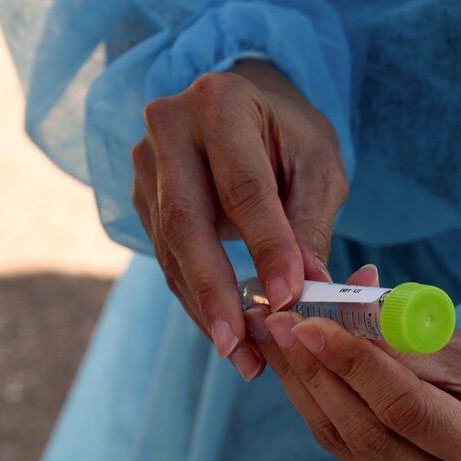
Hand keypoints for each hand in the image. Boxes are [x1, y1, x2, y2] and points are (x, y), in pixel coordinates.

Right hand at [131, 59, 348, 379]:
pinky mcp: (142, 198)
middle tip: (238, 346)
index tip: (290, 298)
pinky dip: (197, 299)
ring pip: (172, 248)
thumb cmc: (291, 137)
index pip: (243, 186)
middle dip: (214, 291)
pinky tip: (225, 334)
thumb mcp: (319, 167)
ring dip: (205, 308)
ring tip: (242, 357)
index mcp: (220, 103)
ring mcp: (146, 164)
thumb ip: (310, 222)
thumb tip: (308, 288)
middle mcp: (170, 127)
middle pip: (187, 221)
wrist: (248, 108)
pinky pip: (168, 258)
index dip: (266, 246)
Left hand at [244, 266, 460, 460]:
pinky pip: (350, 449)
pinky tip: (297, 365)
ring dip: (305, 385)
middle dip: (315, 372)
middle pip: (368, 433)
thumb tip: (334, 321)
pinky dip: (320, 402)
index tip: (309, 322)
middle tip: (277, 322)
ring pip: (349, 443)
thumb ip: (405, 345)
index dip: (353, 365)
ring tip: (276, 336)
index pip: (406, 409)